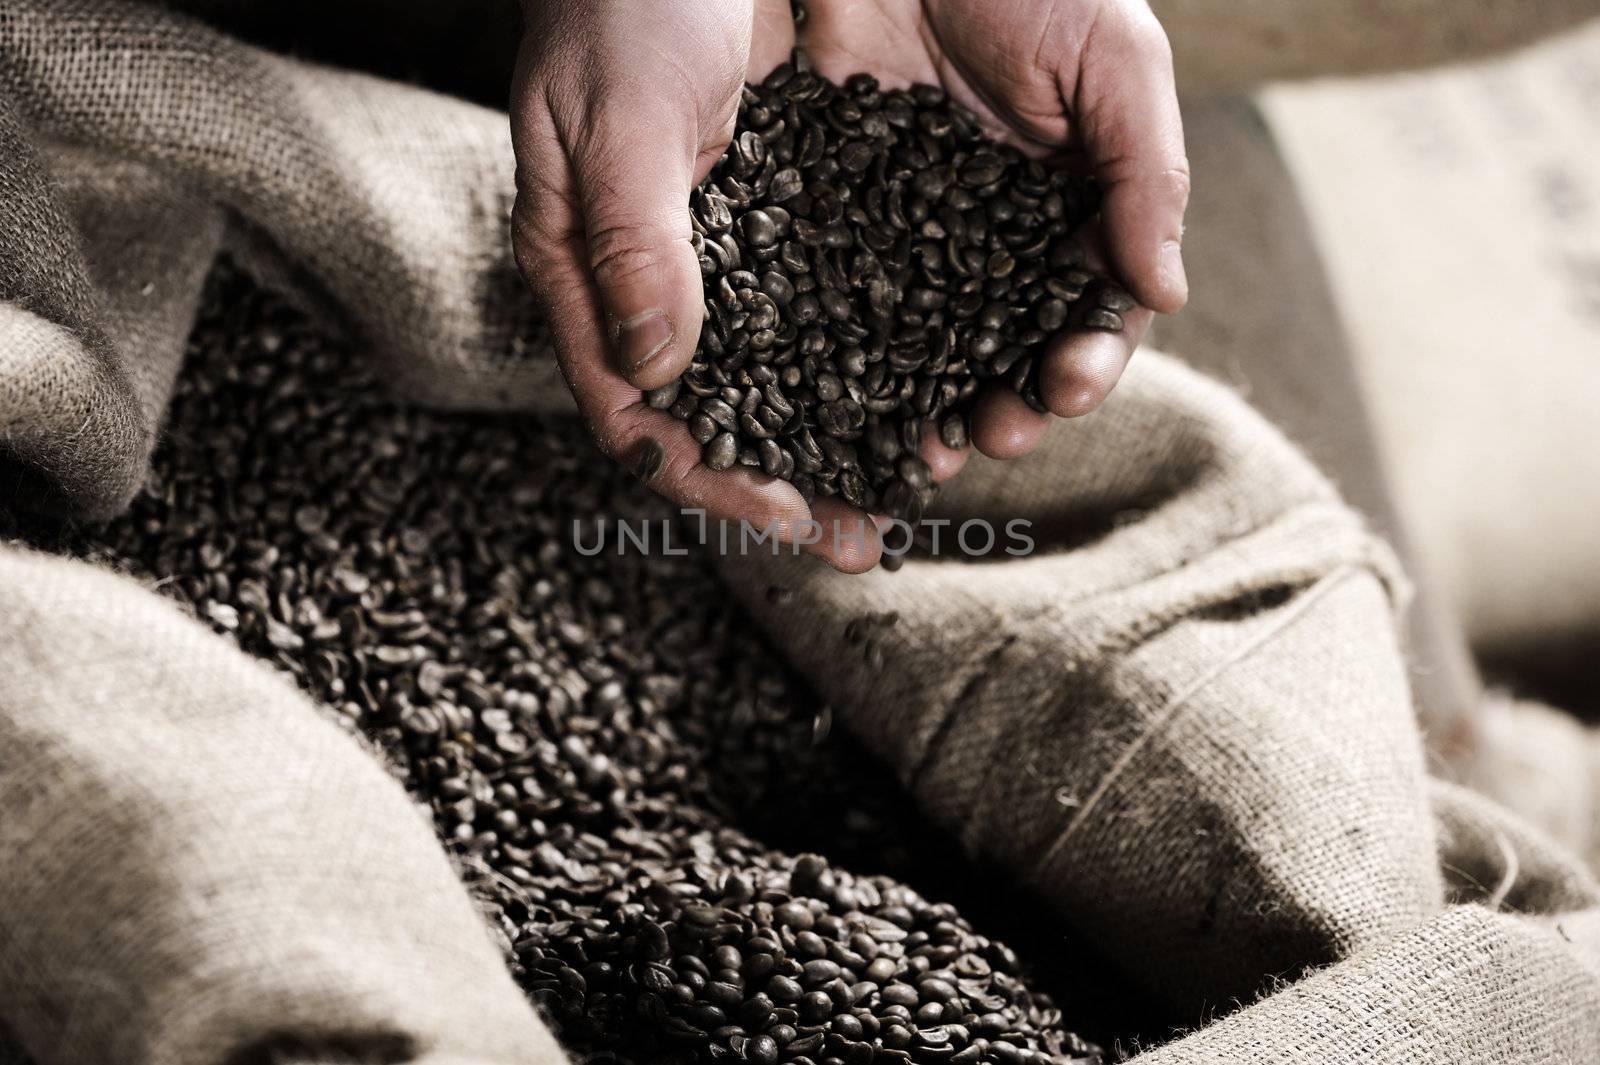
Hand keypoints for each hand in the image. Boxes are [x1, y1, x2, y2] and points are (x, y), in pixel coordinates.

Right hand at [511, 0, 883, 569]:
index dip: (708, 477)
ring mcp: (726, 253)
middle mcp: (655, 280)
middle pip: (717, 416)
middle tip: (866, 539)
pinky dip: (881, 350)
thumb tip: (660, 365)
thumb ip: (634, 235)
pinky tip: (939, 375)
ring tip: (918, 472)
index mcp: (588, 272)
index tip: (788, 515)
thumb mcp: (621, 109)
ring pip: (783, 373)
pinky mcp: (792, 213)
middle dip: (788, 485)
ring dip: (845, 432)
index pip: (637, 412)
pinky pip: (835, 302)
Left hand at [800, 0, 1189, 458]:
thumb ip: (1148, 172)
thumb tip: (1166, 294)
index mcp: (1079, 208)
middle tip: (996, 435)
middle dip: (1012, 400)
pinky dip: (849, 355)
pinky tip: (845, 399)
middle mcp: (1001, 235)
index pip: (1094, 307)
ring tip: (927, 448)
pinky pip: (848, 299)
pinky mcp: (843, 216)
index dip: (1088, 357)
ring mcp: (920, 232)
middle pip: (1011, 345)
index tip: (1069, 387)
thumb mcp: (1116, 59)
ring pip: (931, 342)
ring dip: (933, 402)